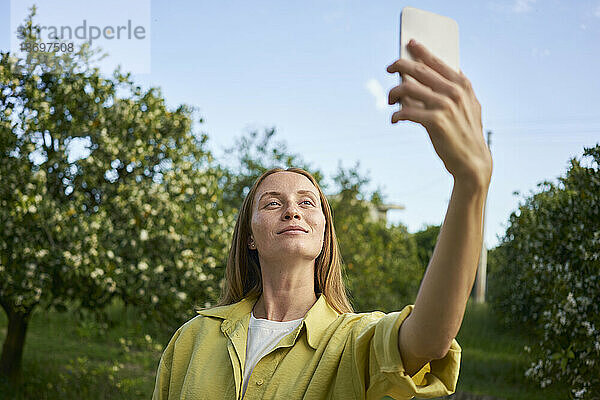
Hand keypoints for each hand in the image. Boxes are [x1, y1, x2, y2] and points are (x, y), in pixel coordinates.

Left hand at [386, 39, 491, 187]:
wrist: (472, 161)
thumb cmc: (466, 134)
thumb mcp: (470, 107)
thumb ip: (458, 90)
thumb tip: (442, 73)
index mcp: (462, 85)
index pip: (437, 61)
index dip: (421, 51)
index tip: (409, 44)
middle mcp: (454, 92)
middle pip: (418, 70)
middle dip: (400, 65)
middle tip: (390, 67)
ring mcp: (444, 106)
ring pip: (407, 88)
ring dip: (394, 92)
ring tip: (390, 100)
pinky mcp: (435, 122)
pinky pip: (406, 112)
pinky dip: (396, 115)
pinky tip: (394, 120)